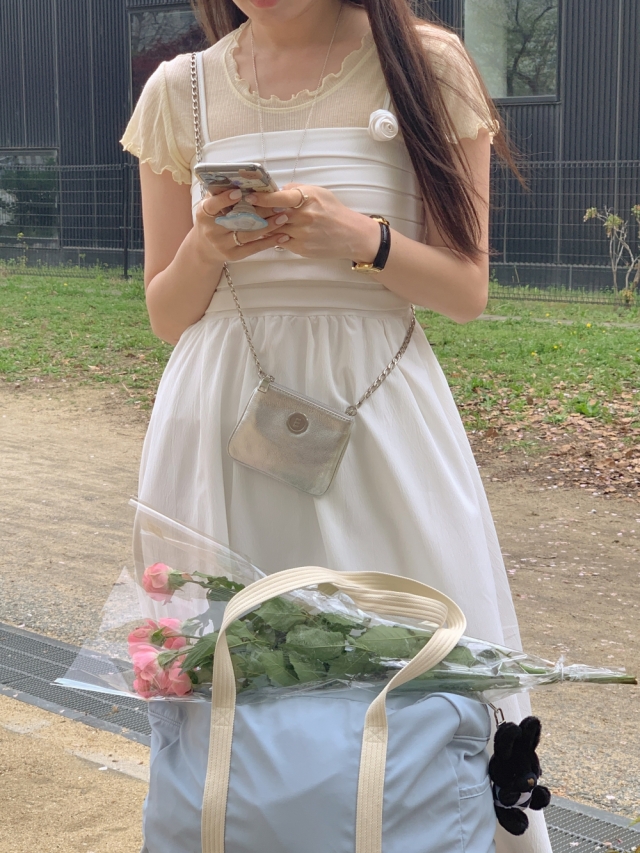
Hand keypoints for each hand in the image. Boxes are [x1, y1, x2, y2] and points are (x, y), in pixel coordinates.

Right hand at [194, 188, 290, 261]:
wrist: (205, 249)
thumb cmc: (211, 220)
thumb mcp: (210, 205)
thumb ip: (220, 192)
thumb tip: (235, 175)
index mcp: (204, 215)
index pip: (212, 206)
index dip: (224, 199)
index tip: (239, 192)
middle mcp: (212, 231)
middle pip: (237, 220)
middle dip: (258, 211)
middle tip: (277, 203)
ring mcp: (223, 245)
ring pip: (248, 235)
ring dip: (268, 226)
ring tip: (283, 216)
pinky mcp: (234, 255)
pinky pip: (254, 248)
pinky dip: (270, 242)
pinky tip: (283, 236)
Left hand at [245, 184, 380, 262]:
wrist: (350, 234)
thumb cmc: (333, 211)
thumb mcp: (318, 192)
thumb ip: (296, 190)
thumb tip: (276, 190)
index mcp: (307, 199)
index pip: (279, 198)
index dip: (262, 198)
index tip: (249, 196)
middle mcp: (303, 217)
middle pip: (272, 215)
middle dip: (257, 212)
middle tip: (243, 209)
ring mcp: (301, 234)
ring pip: (273, 230)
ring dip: (262, 226)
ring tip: (251, 221)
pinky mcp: (300, 248)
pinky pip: (280, 241)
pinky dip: (273, 237)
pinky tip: (268, 233)